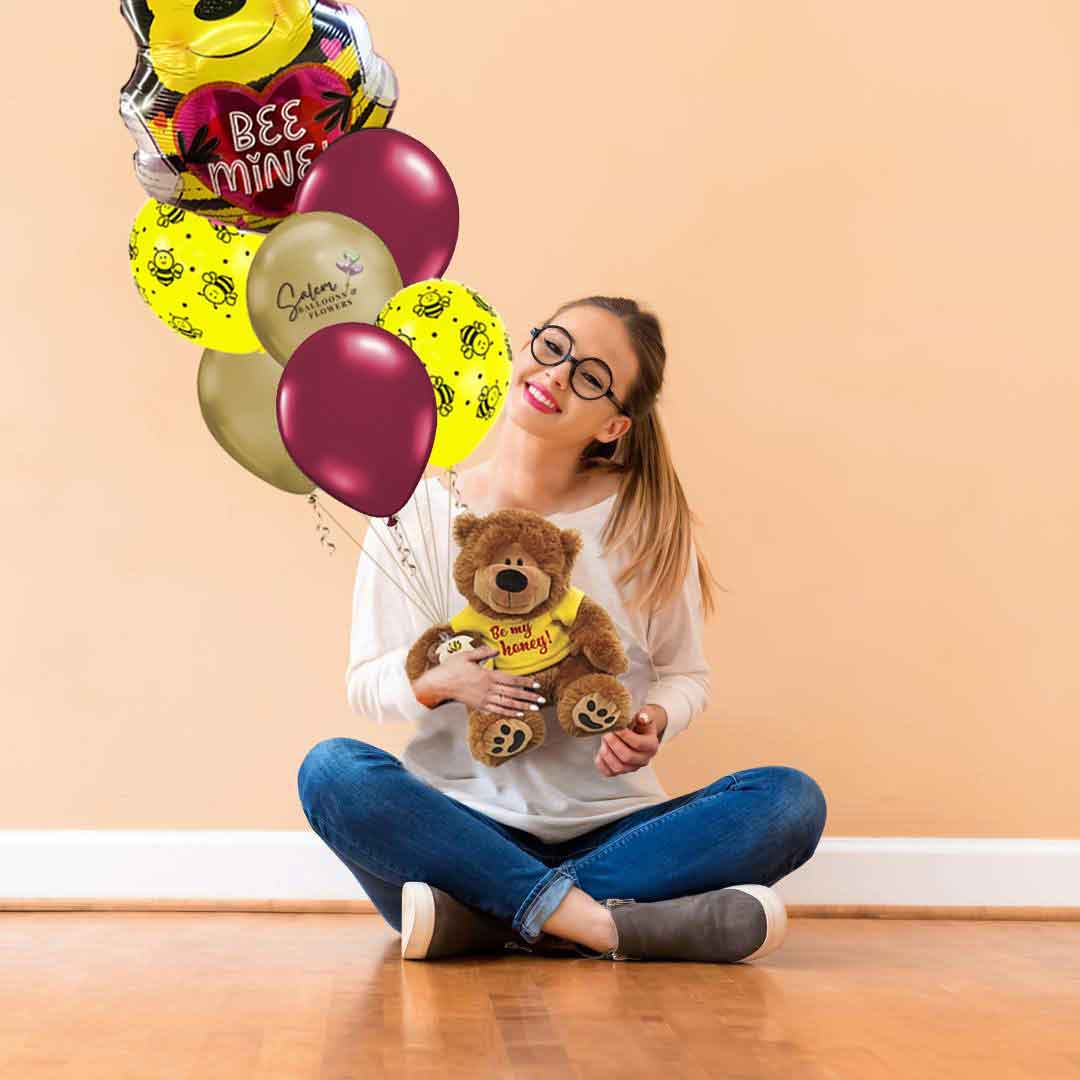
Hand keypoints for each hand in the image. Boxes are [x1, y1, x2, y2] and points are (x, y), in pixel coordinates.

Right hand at [411, 645, 546, 715]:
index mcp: (487, 675)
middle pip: (513, 693)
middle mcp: (488, 689)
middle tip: (542, 700)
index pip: (511, 680)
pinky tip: (519, 713)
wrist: (439, 684)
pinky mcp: (479, 706)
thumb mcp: (467, 655)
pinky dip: (509, 712)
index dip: (525, 682)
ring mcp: (484, 699)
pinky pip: (497, 710)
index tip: (536, 684)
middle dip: (529, 697)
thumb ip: (483, 652)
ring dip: (523, 706)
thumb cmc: (452, 668)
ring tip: (535, 708)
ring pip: (507, 703)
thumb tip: (496, 650)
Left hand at [595, 705, 667, 776]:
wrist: (636, 731)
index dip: (625, 736)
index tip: (616, 727)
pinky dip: (601, 762)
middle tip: (606, 732)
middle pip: (627, 757)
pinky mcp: (620, 771)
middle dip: (614, 743)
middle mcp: (643, 759)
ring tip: (603, 739)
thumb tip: (642, 718)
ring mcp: (631, 767)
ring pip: (618, 767)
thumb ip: (644, 715)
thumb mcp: (645, 714)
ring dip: (607, 752)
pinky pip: (608, 772)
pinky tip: (600, 749)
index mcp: (651, 745)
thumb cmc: (639, 723)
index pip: (638, 744)